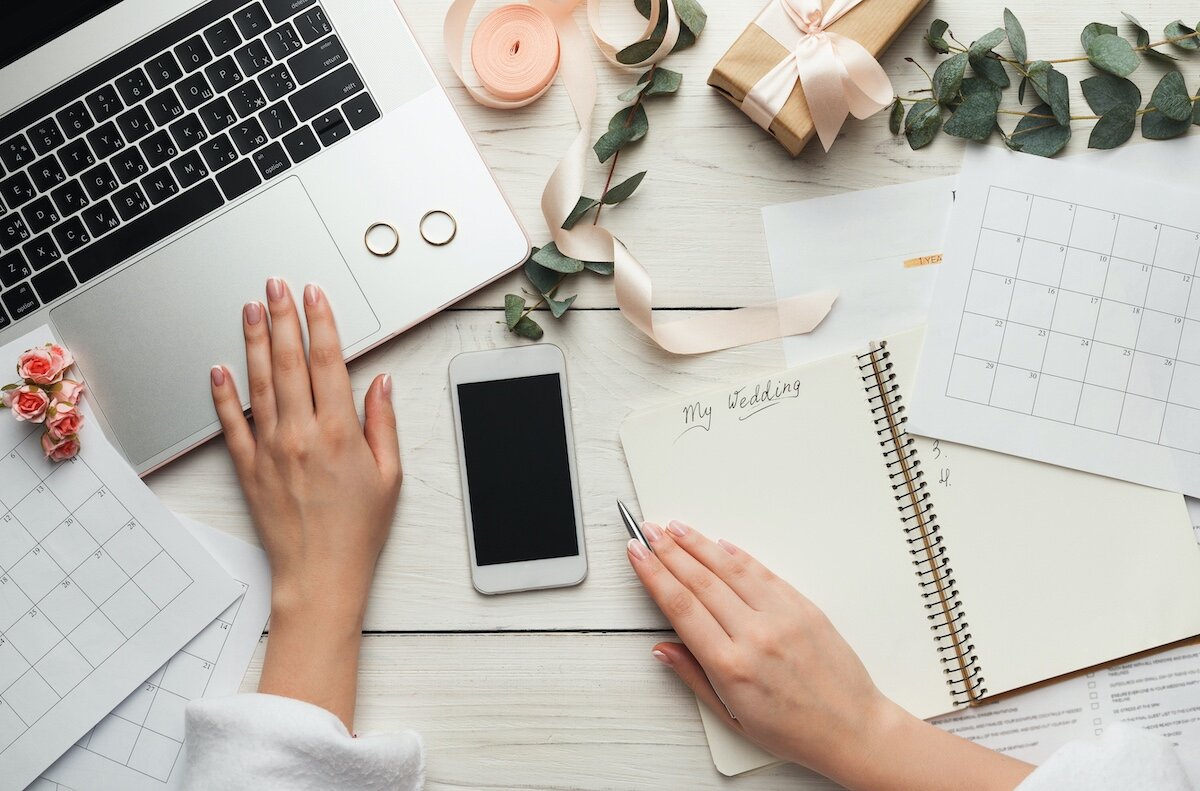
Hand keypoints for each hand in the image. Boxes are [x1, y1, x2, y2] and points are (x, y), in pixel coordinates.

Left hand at [210, 278, 400, 726]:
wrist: (320, 575)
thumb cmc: (357, 531)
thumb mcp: (389, 476)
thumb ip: (382, 423)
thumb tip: (380, 384)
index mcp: (341, 433)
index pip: (329, 362)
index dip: (322, 323)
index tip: (315, 296)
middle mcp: (302, 434)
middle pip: (290, 362)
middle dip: (284, 317)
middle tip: (277, 285)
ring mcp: (271, 449)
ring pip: (259, 382)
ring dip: (255, 340)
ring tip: (251, 308)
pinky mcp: (249, 467)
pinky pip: (231, 423)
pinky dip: (224, 393)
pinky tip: (220, 367)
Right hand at [627, 522, 1032, 790]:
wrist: (852, 729)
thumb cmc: (794, 731)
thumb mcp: (731, 717)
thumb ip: (693, 677)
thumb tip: (662, 649)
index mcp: (730, 665)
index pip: (680, 606)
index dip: (653, 574)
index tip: (637, 554)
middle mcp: (755, 635)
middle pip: (700, 580)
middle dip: (668, 551)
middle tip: (648, 531)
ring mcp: (782, 617)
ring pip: (731, 569)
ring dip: (699, 544)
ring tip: (676, 528)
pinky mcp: (804, 607)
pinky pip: (764, 573)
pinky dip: (739, 556)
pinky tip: (720, 544)